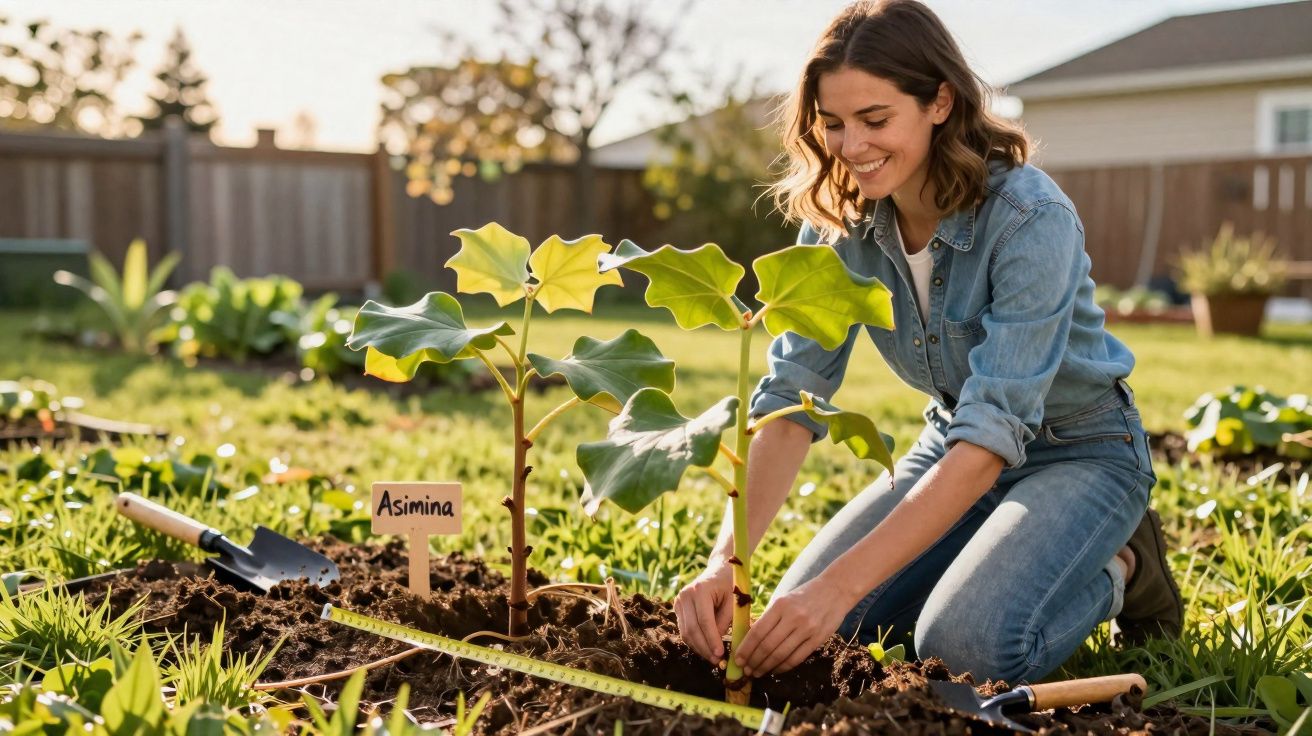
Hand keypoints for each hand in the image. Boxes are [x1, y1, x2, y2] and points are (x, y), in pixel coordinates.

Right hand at [674, 559, 734, 663]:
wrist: (719, 570)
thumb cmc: (730, 585)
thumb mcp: (733, 601)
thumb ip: (726, 621)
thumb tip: (717, 645)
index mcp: (700, 590)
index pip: (704, 621)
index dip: (712, 640)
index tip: (721, 654)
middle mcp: (685, 595)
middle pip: (692, 629)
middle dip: (704, 648)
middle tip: (717, 661)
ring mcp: (679, 601)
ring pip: (686, 632)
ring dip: (699, 648)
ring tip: (712, 658)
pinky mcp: (678, 608)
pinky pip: (684, 630)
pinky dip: (695, 642)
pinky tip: (706, 649)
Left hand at [734, 575, 851, 675]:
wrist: (835, 590)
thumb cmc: (804, 595)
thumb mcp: (784, 600)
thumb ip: (769, 618)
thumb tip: (750, 640)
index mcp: (780, 605)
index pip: (757, 631)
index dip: (745, 648)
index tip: (737, 659)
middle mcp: (793, 617)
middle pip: (767, 646)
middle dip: (753, 661)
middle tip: (745, 670)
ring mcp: (807, 629)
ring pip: (781, 655)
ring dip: (766, 667)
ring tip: (757, 673)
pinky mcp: (818, 639)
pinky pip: (796, 658)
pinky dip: (783, 667)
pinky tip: (775, 670)